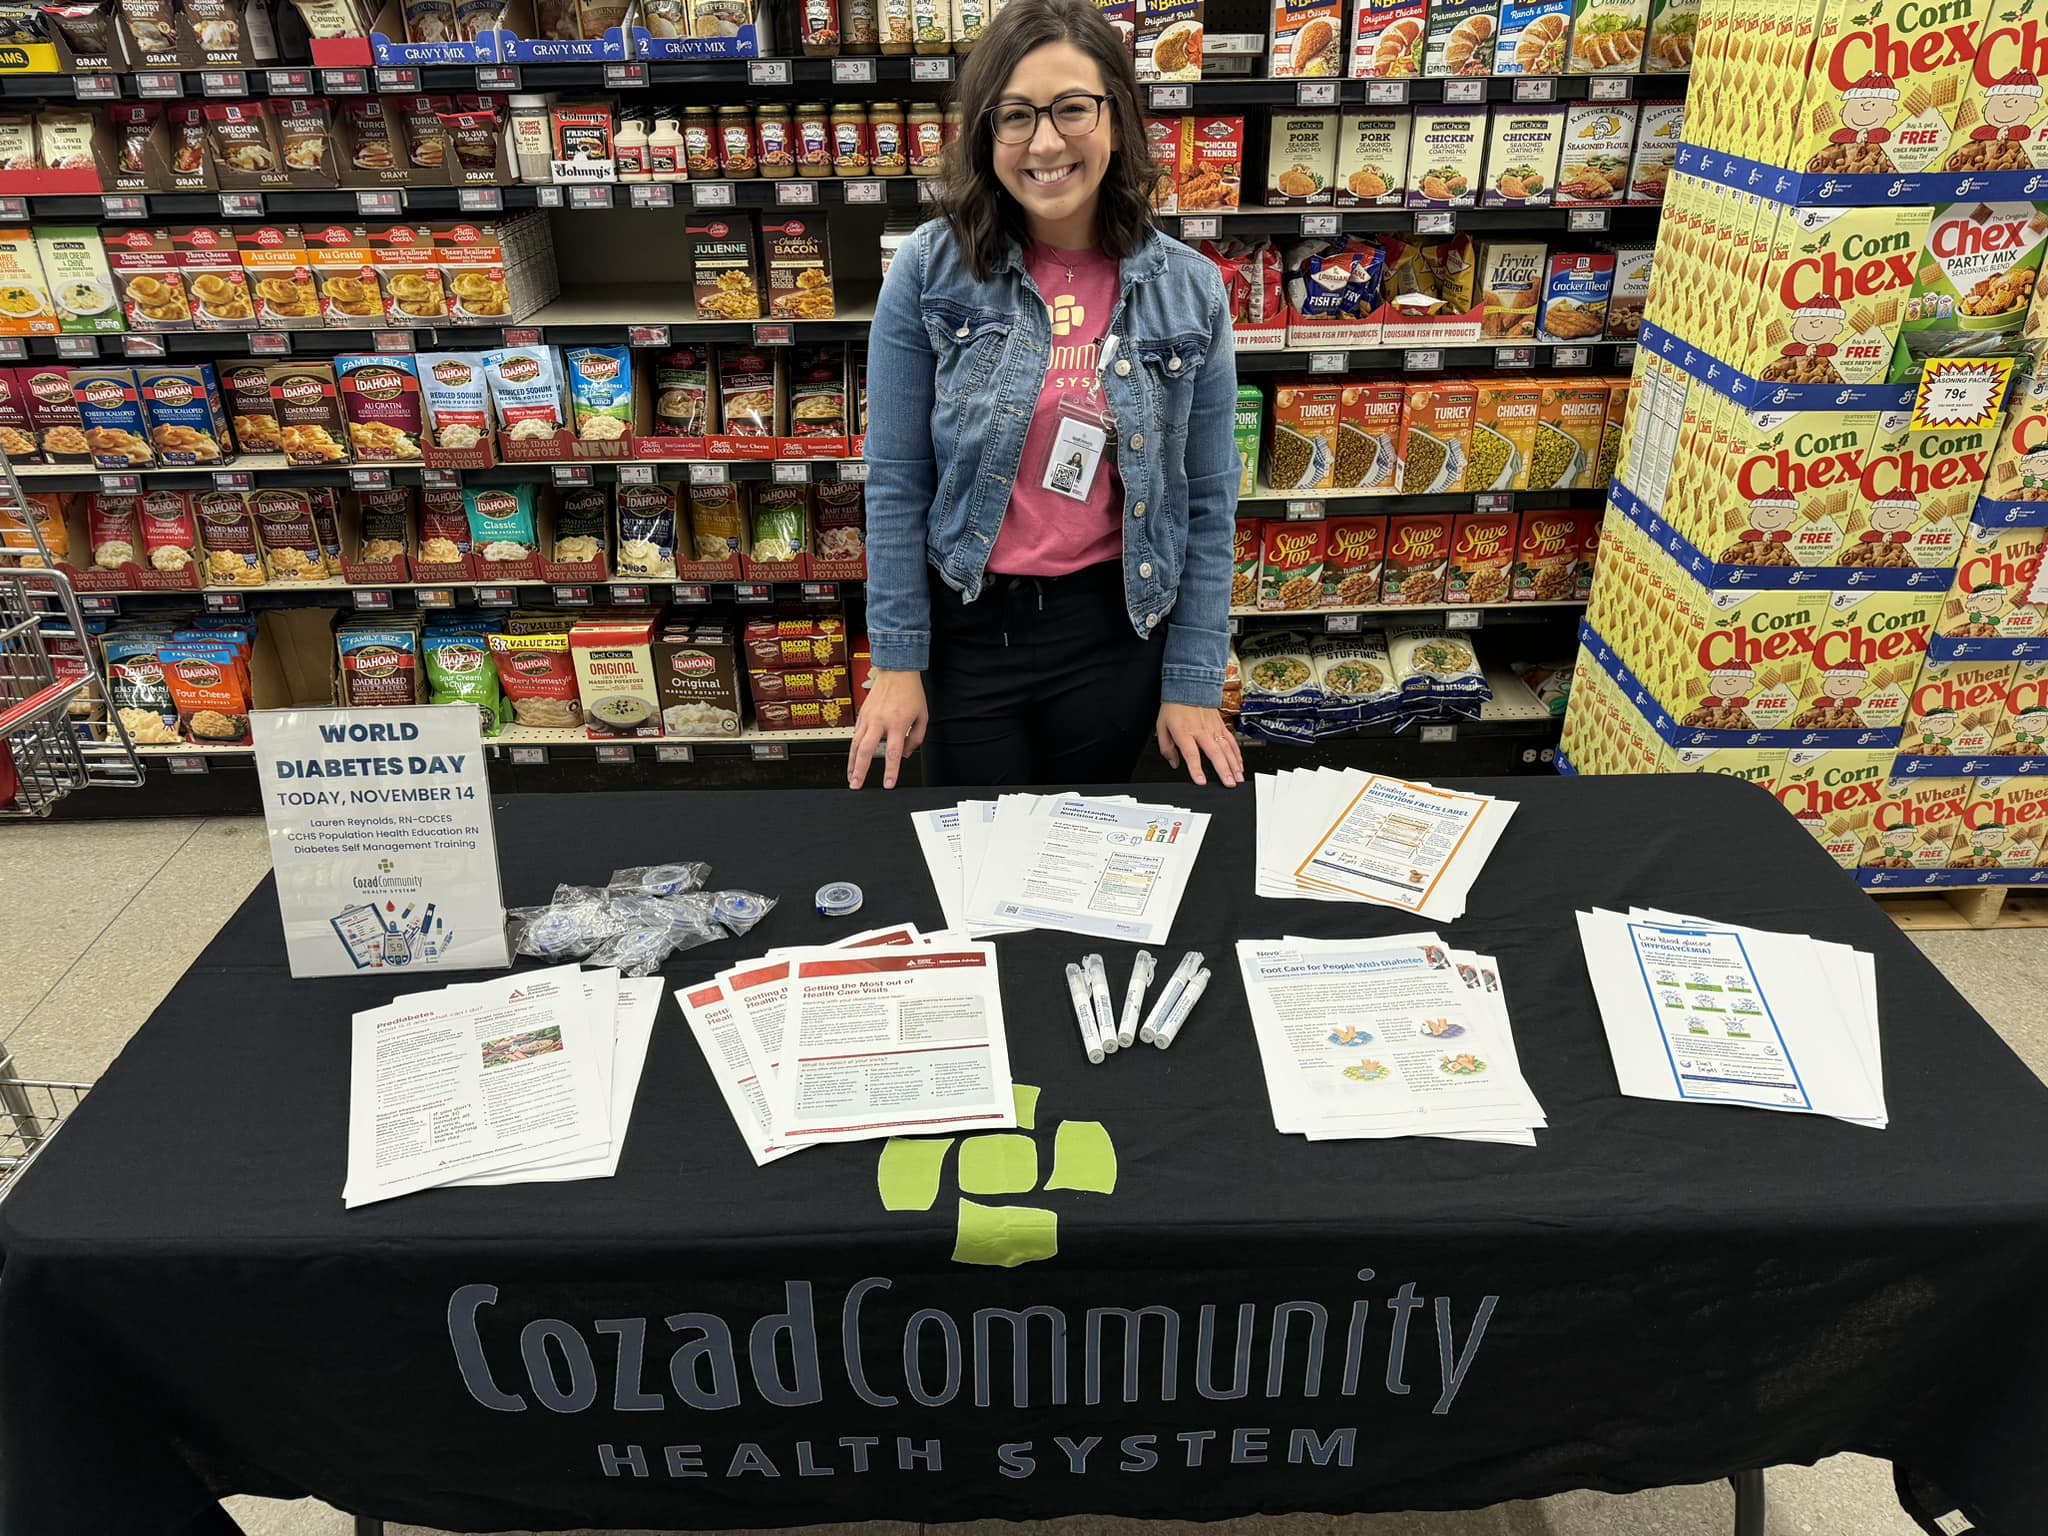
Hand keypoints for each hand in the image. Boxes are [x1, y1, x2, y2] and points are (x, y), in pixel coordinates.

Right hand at [848, 669, 928, 788]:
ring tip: (851, 777)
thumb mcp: (922, 716)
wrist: (896, 672)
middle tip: (857, 785)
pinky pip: (856, 735)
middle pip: (866, 750)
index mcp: (898, 723)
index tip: (888, 784)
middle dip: (860, 770)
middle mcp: (880, 721)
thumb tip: (906, 755)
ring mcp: (868, 718)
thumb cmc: (910, 692)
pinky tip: (853, 759)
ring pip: (856, 744)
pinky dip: (853, 749)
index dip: (891, 771)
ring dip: (852, 763)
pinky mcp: (862, 715)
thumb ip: (917, 738)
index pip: (893, 753)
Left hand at [1156, 703, 1242, 788]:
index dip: (1196, 769)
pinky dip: (1237, 754)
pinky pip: (1231, 741)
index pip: (1191, 754)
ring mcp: (1213, 728)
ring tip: (1238, 778)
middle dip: (1223, 770)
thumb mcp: (1162, 726)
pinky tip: (1239, 764)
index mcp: (1184, 733)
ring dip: (1234, 765)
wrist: (1189, 686)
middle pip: (1215, 753)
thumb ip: (1166, 747)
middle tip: (1229, 784)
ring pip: (1226, 749)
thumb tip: (1174, 763)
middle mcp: (1201, 731)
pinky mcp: (1220, 725)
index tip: (1201, 781)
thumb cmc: (1174, 706)